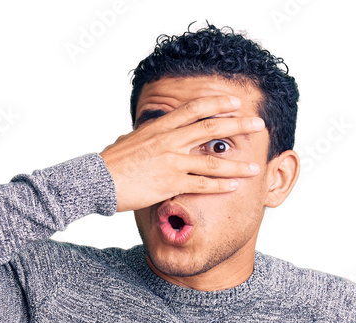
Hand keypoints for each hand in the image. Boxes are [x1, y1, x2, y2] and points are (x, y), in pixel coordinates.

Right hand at [99, 94, 265, 213]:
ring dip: (236, 164)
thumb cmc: (110, 163)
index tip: (236, 102)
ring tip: (255, 165)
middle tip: (258, 124)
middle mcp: (170, 141)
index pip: (195, 109)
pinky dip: (219, 186)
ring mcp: (171, 162)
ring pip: (211, 162)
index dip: (218, 104)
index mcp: (160, 127)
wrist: (97, 179)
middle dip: (238, 125)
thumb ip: (142, 137)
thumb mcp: (128, 141)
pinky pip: (200, 185)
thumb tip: (139, 134)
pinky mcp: (169, 184)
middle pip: (211, 128)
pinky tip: (234, 186)